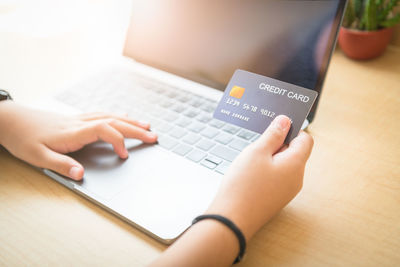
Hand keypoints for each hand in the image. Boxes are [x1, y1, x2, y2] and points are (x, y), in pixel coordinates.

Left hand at [0, 101, 156, 179]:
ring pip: (111, 117)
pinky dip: (118, 117)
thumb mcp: (37, 156)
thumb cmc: (23, 137)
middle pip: (114, 122)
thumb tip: (81, 174)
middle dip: (136, 129)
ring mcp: (80, 119)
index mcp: (73, 132)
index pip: (105, 131)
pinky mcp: (77, 119)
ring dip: (130, 122)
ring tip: (146, 126)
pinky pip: (103, 115)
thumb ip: (60, 165)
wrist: (11, 120)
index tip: (125, 156)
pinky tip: (124, 117)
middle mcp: (80, 123)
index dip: (119, 141)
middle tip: (154, 136)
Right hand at [206, 115, 313, 240]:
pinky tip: (249, 172)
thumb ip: (273, 135)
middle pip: (294, 152)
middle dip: (277, 143)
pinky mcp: (275, 198)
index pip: (306, 139)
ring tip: (250, 159)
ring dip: (269, 156)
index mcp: (296, 165)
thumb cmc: (243, 185)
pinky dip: (266, 169)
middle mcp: (296, 179)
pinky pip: (276, 177)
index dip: (292, 129)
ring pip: (283, 165)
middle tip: (257, 141)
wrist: (232, 219)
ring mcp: (286, 191)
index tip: (275, 125)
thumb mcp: (257, 152)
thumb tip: (285, 121)